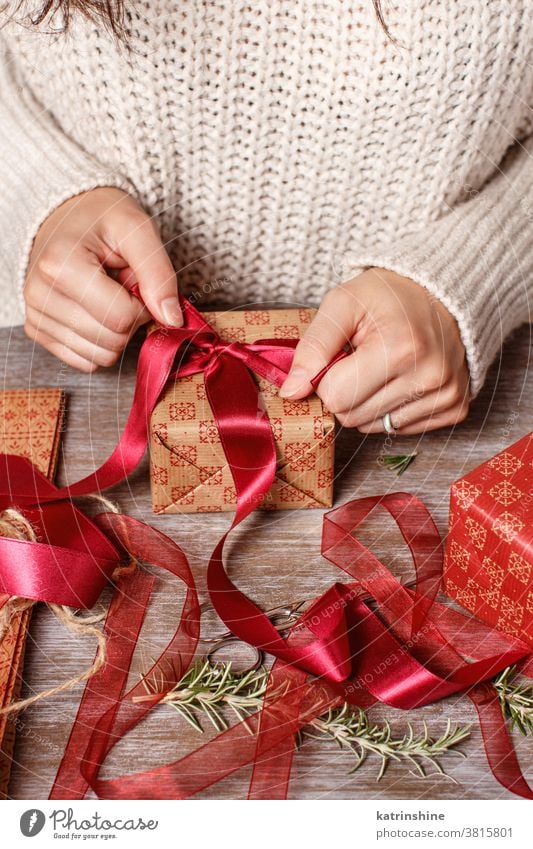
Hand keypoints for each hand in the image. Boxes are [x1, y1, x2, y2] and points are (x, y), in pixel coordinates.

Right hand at [23, 187, 182, 371]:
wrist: (67, 216)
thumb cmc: (102, 219)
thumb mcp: (137, 229)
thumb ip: (159, 272)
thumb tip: (172, 320)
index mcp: (59, 265)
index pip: (121, 318)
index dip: (142, 305)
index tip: (136, 281)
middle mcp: (39, 295)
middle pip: (111, 342)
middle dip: (129, 318)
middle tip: (121, 285)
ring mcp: (35, 316)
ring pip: (99, 357)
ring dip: (115, 331)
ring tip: (106, 293)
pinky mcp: (37, 331)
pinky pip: (85, 361)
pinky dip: (99, 341)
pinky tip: (93, 309)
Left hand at [280, 268, 469, 433]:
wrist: (442, 295)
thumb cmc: (388, 296)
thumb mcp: (342, 303)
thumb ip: (313, 346)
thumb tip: (292, 392)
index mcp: (401, 347)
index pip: (336, 396)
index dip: (327, 377)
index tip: (341, 355)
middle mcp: (429, 376)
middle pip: (352, 416)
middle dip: (345, 391)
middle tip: (361, 360)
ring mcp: (445, 396)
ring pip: (373, 427)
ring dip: (367, 402)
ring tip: (383, 368)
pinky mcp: (455, 409)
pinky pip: (400, 429)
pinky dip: (391, 408)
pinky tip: (401, 380)